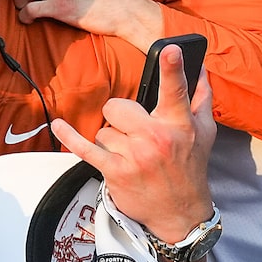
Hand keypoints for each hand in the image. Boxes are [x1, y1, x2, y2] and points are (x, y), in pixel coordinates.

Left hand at [51, 44, 215, 242]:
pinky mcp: (116, 171)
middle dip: (120, 117)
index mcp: (180, 125)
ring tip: (131, 156)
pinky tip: (58, 125)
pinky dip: (70, 136)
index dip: (172, 69)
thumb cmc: (189, 167)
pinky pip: (85, 148)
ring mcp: (136, 156)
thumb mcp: (203, 134)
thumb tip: (200, 69)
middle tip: (134, 132)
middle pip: (118, 106)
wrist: (180, 213)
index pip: (175, 92)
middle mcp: (158, 139)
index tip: (169, 48)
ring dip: (112, 141)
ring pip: (104, 129)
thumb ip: (200, 99)